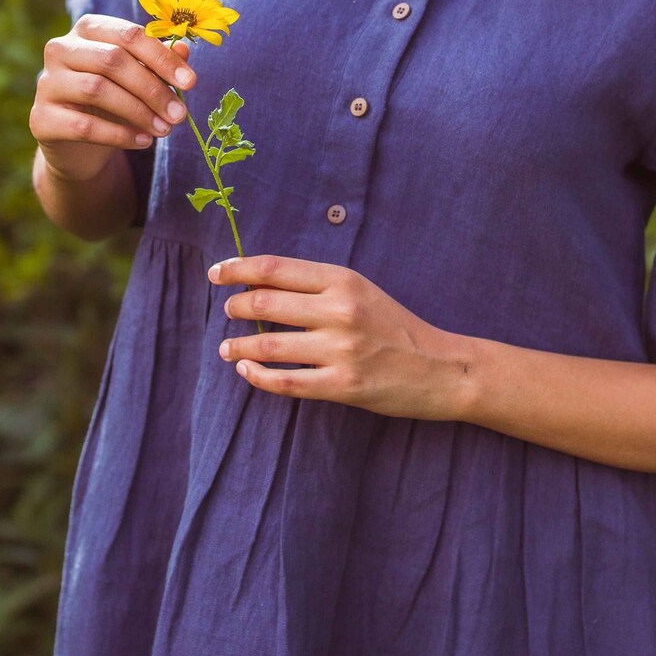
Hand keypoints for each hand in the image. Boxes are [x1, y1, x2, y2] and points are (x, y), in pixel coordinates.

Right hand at [30, 14, 196, 182]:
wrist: (80, 146)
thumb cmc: (114, 103)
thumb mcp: (139, 81)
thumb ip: (158, 64)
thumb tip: (184, 50)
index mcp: (87, 30)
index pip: (128, 34)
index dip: (162, 58)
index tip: (190, 83)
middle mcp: (60, 49)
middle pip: (112, 60)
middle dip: (152, 88)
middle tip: (179, 114)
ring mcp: (46, 83)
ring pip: (97, 89)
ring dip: (138, 112)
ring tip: (165, 129)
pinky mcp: (41, 118)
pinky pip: (84, 125)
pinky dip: (120, 134)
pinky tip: (143, 142)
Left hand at [210, 254, 471, 422]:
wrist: (439, 368)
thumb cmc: (395, 327)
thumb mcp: (361, 291)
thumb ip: (318, 286)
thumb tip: (262, 284)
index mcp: (344, 280)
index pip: (276, 269)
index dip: (239, 269)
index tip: (217, 273)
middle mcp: (340, 310)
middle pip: (266, 303)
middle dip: (236, 307)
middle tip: (228, 311)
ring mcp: (340, 350)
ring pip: (269, 344)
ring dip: (237, 345)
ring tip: (226, 348)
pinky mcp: (341, 386)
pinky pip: (285, 381)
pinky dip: (257, 375)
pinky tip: (246, 370)